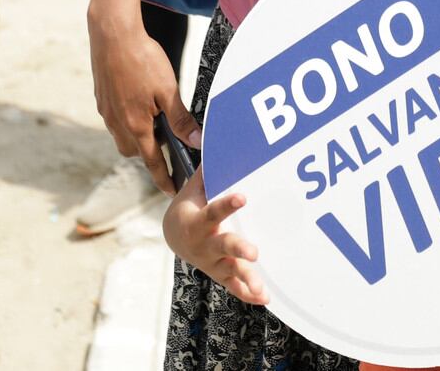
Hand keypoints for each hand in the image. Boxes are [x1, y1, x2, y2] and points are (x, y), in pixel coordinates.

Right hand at [87, 7, 198, 195]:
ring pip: (123, 136)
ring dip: (137, 136)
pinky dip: (128, 121)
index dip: (163, 178)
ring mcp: (107, 112)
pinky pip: (115, 120)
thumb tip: (196, 141)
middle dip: (149, 154)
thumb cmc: (142, 59)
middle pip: (134, 151)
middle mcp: (117, 124)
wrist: (112, 35)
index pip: (152, 162)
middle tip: (166, 142)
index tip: (171, 191)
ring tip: (154, 121)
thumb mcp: (168, 89)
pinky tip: (138, 103)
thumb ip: (180, 118)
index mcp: (136, 125)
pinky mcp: (101, 99)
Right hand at [164, 178, 268, 303]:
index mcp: (198, 220)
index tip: (242, 197)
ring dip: (247, 278)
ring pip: (231, 271)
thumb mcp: (193, 189)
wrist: (174, 236)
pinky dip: (249, 294)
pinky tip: (265, 298)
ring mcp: (214, 261)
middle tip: (254, 252)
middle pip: (223, 245)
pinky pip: (235, 287)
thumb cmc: (190, 207)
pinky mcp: (221, 273)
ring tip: (262, 286)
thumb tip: (215, 141)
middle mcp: (205, 244)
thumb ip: (207, 172)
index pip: (214, 210)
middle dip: (239, 248)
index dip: (227, 204)